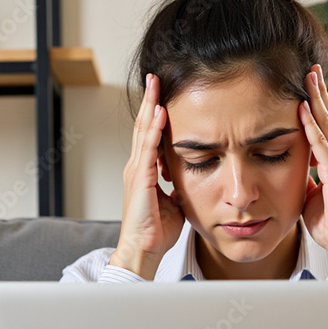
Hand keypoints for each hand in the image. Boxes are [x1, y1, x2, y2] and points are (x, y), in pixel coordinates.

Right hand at [112, 73, 184, 278]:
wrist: (143, 250)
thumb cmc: (156, 232)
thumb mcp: (174, 204)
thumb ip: (179, 188)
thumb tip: (191, 181)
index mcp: (144, 172)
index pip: (149, 136)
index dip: (154, 114)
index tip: (162, 95)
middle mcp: (137, 167)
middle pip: (143, 126)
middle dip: (149, 100)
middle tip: (155, 78)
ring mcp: (136, 171)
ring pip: (143, 131)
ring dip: (149, 106)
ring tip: (155, 84)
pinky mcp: (140, 179)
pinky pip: (149, 148)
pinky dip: (154, 128)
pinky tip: (159, 112)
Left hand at [299, 64, 327, 267]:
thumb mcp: (311, 196)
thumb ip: (305, 179)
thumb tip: (294, 171)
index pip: (325, 127)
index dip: (316, 105)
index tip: (308, 85)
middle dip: (319, 92)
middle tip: (312, 68)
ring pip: (327, 125)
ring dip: (317, 100)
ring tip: (310, 77)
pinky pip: (321, 147)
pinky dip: (311, 127)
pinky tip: (302, 110)